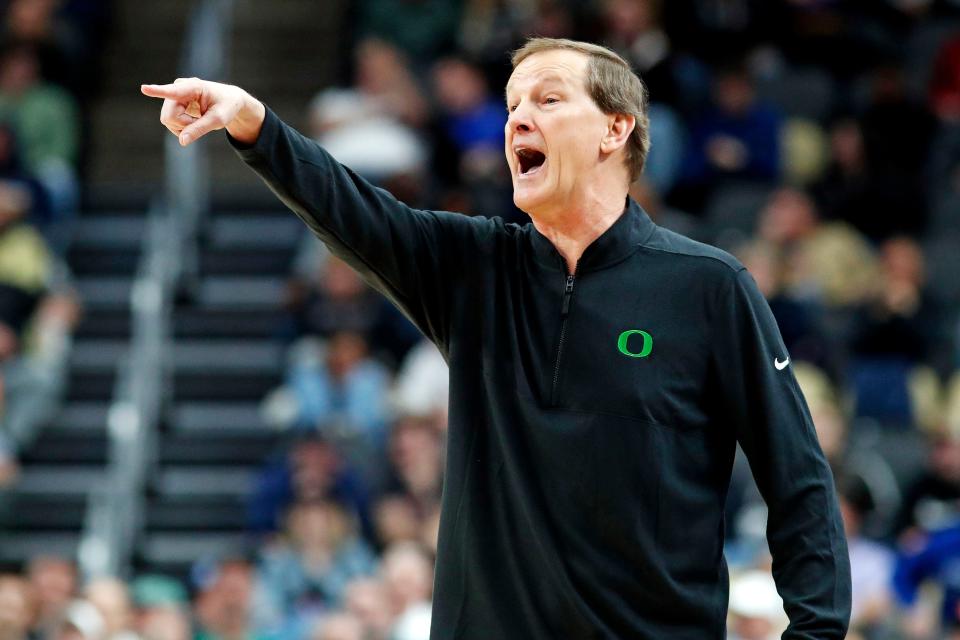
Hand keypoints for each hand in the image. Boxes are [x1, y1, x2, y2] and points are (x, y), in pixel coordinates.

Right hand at [140, 77, 265, 145]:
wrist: (229, 100)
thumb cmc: (226, 107)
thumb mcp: (218, 120)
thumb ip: (200, 129)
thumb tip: (182, 141)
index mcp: (194, 87)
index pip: (173, 91)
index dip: (157, 91)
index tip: (143, 88)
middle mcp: (179, 87)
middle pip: (169, 116)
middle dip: (184, 125)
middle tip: (201, 121)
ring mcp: (173, 95)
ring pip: (168, 120)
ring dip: (184, 126)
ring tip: (199, 118)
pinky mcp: (171, 103)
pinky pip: (169, 122)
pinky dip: (182, 126)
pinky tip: (193, 119)